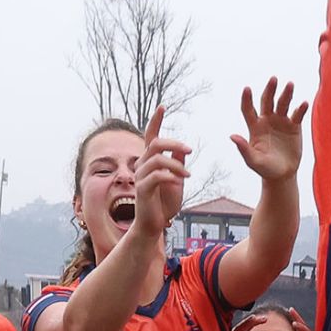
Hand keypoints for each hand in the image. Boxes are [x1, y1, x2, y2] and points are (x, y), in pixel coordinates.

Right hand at [134, 106, 191, 238]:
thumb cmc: (165, 203)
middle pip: (155, 144)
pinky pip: (155, 176)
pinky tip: (179, 181)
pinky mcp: (142, 189)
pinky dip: (170, 176)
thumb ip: (177, 164)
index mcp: (150, 161)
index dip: (155, 121)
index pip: (150, 136)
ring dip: (176, 165)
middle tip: (189, 150)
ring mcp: (140, 177)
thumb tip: (182, 150)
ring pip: (157, 159)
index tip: (163, 106)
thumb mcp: (177, 180)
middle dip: (174, 143)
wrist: (155, 224)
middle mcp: (142, 165)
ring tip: (188, 175)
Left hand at [231, 77, 309, 181]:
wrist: (282, 174)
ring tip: (290, 84)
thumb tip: (232, 136)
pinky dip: (301, 108)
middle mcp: (267, 120)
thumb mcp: (253, 161)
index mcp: (255, 127)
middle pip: (267, 100)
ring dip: (286, 94)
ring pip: (283, 104)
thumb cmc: (265, 168)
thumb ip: (243, 148)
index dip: (247, 99)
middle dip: (270, 89)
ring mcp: (281, 122)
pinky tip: (303, 103)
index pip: (248, 109)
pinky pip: (297, 114)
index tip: (247, 88)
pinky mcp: (294, 126)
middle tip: (273, 79)